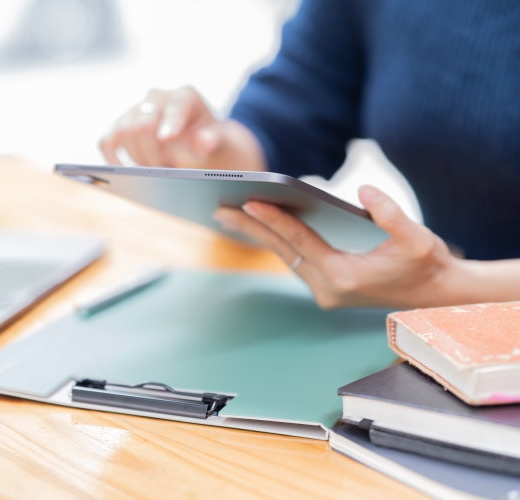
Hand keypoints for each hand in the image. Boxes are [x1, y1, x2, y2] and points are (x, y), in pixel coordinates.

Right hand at [99, 86, 265, 170]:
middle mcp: (156, 98)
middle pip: (144, 123)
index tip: (167, 137)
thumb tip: (205, 142)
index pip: (176, 106)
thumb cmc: (205, 142)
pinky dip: (113, 158)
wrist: (193, 144)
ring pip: (123, 132)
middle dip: (153, 153)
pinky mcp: (118, 127)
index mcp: (184, 96)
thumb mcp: (215, 142)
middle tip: (166, 171)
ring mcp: (135, 111)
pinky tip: (126, 174)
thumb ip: (211, 141)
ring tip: (155, 172)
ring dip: (137, 158)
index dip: (170, 121)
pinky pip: (107, 142)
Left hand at [212, 185, 458, 308]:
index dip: (274, 219)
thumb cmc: (426, 265)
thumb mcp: (418, 238)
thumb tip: (363, 191)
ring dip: (260, 236)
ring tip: (231, 215)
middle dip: (250, 229)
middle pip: (282, 251)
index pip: (300, 241)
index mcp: (344, 276)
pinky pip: (294, 261)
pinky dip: (277, 243)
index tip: (249, 201)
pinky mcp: (325, 290)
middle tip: (220, 209)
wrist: (433, 296)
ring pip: (285, 257)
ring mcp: (324, 292)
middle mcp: (328, 288)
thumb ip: (391, 213)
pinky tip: (260, 227)